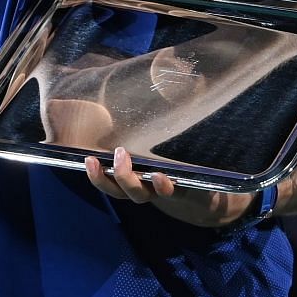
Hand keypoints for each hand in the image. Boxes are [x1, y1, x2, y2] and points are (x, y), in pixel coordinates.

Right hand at [84, 147, 254, 226]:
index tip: (86, 159)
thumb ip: (145, 140)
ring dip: (130, 179)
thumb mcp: (160, 155)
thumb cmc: (179, 171)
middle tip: (101, 158)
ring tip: (125, 159)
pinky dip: (164, 186)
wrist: (210, 196)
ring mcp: (165, 193)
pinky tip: (160, 177)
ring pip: (140, 194)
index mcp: (136, 182)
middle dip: (109, 177)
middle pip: (121, 191)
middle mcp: (146, 191)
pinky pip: (172, 191)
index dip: (96, 176)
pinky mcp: (187, 191)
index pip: (109, 183)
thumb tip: (131, 100)